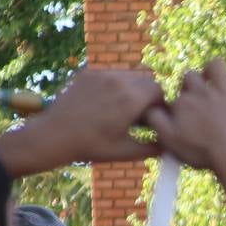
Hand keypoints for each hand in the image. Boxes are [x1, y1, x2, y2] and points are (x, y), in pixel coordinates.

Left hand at [39, 69, 164, 164]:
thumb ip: (153, 148)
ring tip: (124, 108)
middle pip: (146, 79)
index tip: (154, 118)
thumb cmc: (93, 146)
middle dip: (148, 94)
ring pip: (129, 74)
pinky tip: (107, 103)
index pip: (158, 90)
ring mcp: (101, 75)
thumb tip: (171, 146)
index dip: (160, 104)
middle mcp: (118, 81)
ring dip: (133, 88)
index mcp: (131, 99)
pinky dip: (116, 85)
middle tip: (141, 113)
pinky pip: (111, 74)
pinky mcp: (88, 74)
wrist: (55, 135)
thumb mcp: (127, 151)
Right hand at [145, 59, 225, 172]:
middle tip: (199, 100)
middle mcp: (201, 93)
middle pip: (191, 76)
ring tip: (216, 83)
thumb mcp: (170, 140)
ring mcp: (224, 93)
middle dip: (192, 84)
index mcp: (182, 103)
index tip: (185, 119)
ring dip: (214, 70)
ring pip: (216, 65)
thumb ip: (156, 121)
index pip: (176, 95)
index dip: (179, 106)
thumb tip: (149, 107)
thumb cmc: (202, 152)